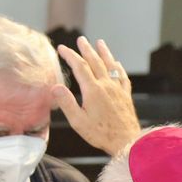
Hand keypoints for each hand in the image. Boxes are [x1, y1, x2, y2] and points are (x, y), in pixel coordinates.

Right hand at [52, 37, 141, 155]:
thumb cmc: (100, 134)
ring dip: (104, 53)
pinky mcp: (126, 95)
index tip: (62, 48)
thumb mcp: (78, 121)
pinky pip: (122, 77)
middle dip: (86, 49)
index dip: (70, 55)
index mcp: (93, 90)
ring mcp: (118, 89)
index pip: (79, 67)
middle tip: (81, 40)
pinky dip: (118, 68)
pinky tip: (117, 64)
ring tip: (100, 43)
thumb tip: (55, 87)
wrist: (126, 141)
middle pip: (95, 62)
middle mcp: (106, 85)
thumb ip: (66, 103)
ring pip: (110, 66)